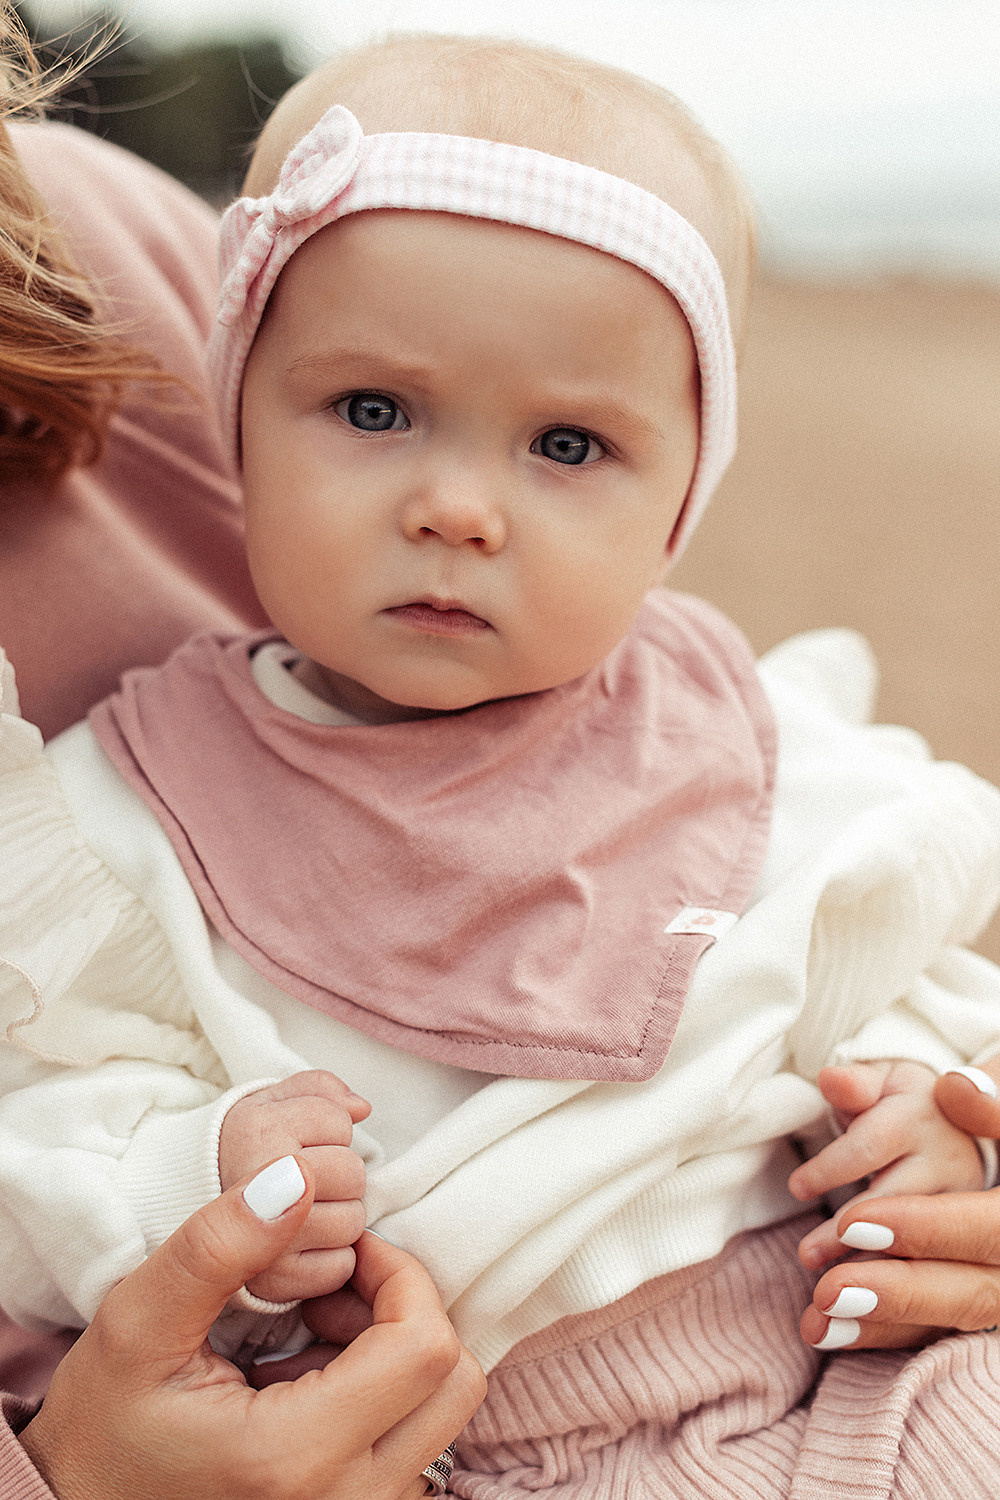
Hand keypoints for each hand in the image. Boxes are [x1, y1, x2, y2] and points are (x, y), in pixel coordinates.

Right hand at [18, 1156, 485, 1499]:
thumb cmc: (103, 1430)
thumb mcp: (137, 1325)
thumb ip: (218, 1247)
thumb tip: (298, 1177)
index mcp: (298, 1456)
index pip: (425, 1348)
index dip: (397, 1274)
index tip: (345, 1250)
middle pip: (454, 1379)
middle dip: (405, 1308)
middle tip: (334, 1285)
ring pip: (442, 1408)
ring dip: (397, 1348)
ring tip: (315, 1326)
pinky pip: (416, 1439)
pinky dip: (386, 1390)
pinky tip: (314, 1371)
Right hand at [219, 1071, 369, 1301]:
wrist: (182, 1212)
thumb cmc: (241, 1151)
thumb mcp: (267, 1103)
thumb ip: (318, 1089)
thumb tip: (361, 1107)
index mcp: (255, 1130)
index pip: (338, 1121)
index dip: (330, 1128)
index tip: (301, 1140)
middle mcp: (256, 1184)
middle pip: (351, 1172)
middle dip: (341, 1171)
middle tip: (312, 1178)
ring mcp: (263, 1242)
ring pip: (352, 1222)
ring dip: (340, 1214)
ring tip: (307, 1210)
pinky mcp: (272, 1285)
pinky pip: (340, 1266)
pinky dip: (332, 1257)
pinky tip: (304, 1243)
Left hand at [799, 1058, 999, 1351]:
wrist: (999, 1147)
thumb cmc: (987, 1122)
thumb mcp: (984, 1100)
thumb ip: (975, 1096)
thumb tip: (956, 1086)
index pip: (986, 1226)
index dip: (927, 1229)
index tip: (853, 1221)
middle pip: (973, 1287)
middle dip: (899, 1289)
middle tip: (827, 1288)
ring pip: (951, 1315)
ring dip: (884, 1322)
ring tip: (816, 1318)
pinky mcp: (972, 1299)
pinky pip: (936, 1331)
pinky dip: (883, 1334)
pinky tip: (829, 1331)